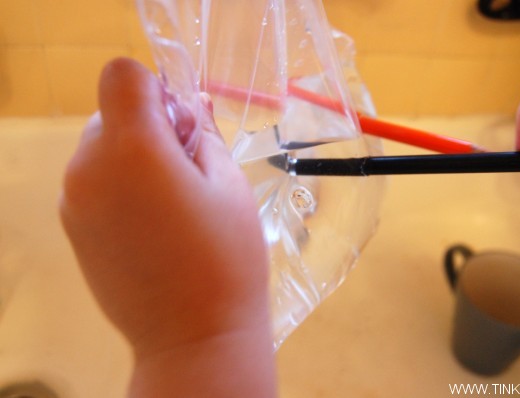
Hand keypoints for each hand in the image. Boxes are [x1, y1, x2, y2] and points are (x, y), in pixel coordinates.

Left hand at [60, 58, 275, 396]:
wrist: (194, 338)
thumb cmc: (226, 258)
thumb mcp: (230, 185)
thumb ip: (204, 135)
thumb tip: (191, 105)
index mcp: (133, 149)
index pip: (122, 75)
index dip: (155, 88)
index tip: (182, 125)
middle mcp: (89, 168)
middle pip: (110, 113)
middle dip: (147, 126)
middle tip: (187, 171)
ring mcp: (73, 200)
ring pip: (100, 147)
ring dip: (133, 157)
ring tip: (171, 205)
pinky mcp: (71, 227)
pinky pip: (93, 182)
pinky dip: (118, 186)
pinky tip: (151, 226)